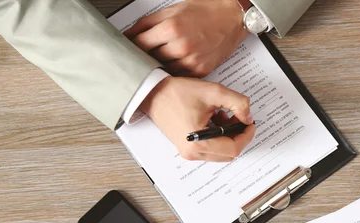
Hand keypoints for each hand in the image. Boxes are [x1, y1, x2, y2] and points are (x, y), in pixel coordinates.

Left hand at [124, 0, 246, 76]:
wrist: (232, 18)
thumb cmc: (205, 11)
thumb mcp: (172, 10)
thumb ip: (148, 23)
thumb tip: (129, 35)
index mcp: (171, 28)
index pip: (140, 45)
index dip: (131, 47)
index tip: (127, 50)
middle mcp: (181, 46)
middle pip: (150, 59)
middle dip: (145, 57)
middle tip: (142, 55)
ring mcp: (191, 61)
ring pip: (164, 69)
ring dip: (160, 65)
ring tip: (161, 57)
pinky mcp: (201, 71)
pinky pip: (180, 74)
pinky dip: (175, 69)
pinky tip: (175, 62)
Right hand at [140, 76, 255, 161]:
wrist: (152, 93)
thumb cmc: (177, 92)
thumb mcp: (213, 92)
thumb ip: (238, 103)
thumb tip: (248, 117)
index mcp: (199, 143)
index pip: (233, 148)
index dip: (246, 135)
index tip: (250, 123)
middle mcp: (193, 153)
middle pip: (228, 153)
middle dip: (238, 135)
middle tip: (239, 118)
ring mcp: (189, 152)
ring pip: (221, 152)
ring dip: (228, 135)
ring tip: (224, 116)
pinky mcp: (187, 148)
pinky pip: (211, 148)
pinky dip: (218, 136)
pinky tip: (214, 119)